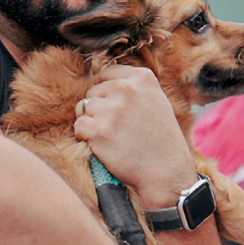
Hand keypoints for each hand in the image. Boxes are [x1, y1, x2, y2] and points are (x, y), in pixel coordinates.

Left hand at [73, 65, 194, 208]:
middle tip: (114, 127)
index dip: (104, 91)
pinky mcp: (99, 131)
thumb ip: (134, 88)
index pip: (107, 72)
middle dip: (97, 108)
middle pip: (93, 91)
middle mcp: (126, 90)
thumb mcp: (156, 102)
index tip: (112, 106)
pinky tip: (101, 145)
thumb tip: (104, 81)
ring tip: (109, 136)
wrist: (165, 172)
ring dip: (90, 122)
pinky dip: (84, 137)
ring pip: (82, 108)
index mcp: (142, 78)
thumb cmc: (161, 140)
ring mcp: (112, 110)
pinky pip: (79, 126)